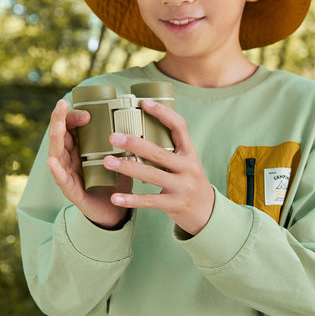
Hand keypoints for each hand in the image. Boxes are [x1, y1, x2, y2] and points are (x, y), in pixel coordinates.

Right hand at [47, 99, 131, 228]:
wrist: (115, 210)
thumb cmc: (114, 181)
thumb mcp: (120, 157)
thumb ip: (123, 142)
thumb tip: (139, 122)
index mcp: (80, 148)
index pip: (71, 126)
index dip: (75, 117)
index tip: (89, 113)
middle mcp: (70, 159)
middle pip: (60, 135)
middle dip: (59, 119)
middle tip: (61, 105)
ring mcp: (68, 174)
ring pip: (57, 154)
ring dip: (56, 139)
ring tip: (57, 126)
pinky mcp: (71, 191)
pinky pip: (61, 180)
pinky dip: (56, 170)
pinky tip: (53, 162)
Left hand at [103, 99, 213, 235]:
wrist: (208, 212)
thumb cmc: (190, 183)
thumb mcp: (186, 163)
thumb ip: (169, 150)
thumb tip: (139, 131)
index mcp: (189, 153)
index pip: (179, 127)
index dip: (163, 113)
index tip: (143, 102)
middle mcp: (187, 168)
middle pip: (158, 152)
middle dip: (134, 143)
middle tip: (112, 137)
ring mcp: (181, 187)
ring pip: (151, 175)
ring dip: (127, 168)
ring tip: (106, 162)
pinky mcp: (174, 204)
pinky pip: (149, 201)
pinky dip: (131, 200)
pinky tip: (115, 198)